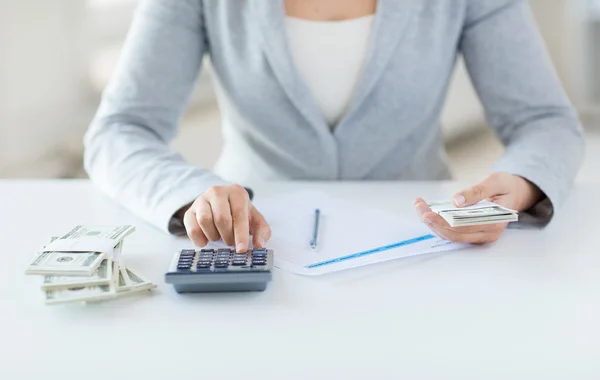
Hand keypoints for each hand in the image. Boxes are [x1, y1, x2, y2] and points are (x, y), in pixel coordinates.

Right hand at [181, 184, 271, 252]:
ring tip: (219, 237)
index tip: (241, 249)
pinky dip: (199, 238)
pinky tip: (206, 241)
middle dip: (228, 236)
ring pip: (205, 220)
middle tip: (231, 242)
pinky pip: (191, 227)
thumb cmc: (240, 213)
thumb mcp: (255, 220)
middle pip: (221, 218)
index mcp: (237, 192)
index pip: (239, 214)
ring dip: (214, 235)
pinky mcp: (190, 210)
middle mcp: (217, 192)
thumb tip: (259, 244)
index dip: (241, 234)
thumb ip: (262, 231)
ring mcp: (201, 200)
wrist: (221, 205)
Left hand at [414, 172, 542, 243]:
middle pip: (453, 234)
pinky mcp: (473, 234)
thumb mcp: (495, 181)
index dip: (442, 221)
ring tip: (419, 206)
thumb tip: (456, 201)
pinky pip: (452, 232)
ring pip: (450, 235)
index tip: (425, 212)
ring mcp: (480, 236)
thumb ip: (477, 191)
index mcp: (495, 222)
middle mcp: (487, 234)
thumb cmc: (506, 186)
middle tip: (418, 207)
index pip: (463, 227)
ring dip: (432, 223)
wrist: (516, 193)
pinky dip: (437, 223)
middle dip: (432, 221)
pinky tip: (426, 210)